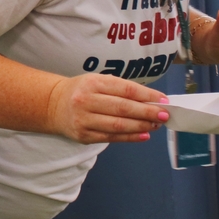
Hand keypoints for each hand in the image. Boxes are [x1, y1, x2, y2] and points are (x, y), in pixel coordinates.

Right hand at [46, 75, 169, 143]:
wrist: (53, 105)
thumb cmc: (82, 91)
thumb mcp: (98, 81)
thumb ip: (122, 89)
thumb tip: (151, 100)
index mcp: (92, 83)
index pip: (125, 90)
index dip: (147, 96)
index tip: (163, 100)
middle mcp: (86, 101)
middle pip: (123, 108)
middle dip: (147, 112)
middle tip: (164, 114)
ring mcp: (84, 120)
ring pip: (118, 125)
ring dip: (141, 126)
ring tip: (156, 124)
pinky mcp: (84, 136)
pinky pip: (111, 137)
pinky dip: (130, 137)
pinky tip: (143, 135)